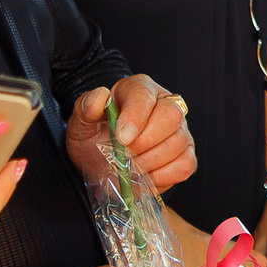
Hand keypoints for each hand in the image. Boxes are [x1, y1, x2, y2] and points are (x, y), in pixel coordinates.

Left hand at [68, 75, 195, 192]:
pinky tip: (145, 176)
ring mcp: (180, 129)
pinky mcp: (186, 153)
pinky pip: (185, 165)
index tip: (121, 138)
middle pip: (171, 116)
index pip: (144, 96)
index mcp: (139, 89)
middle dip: (145, 141)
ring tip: (130, 167)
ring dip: (150, 162)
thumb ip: (86, 107)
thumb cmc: (94, 135)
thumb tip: (99, 97)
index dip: (135, 118)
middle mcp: (165, 105)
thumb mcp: (81, 122)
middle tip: (124, 154)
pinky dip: (163, 176)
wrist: (99, 156)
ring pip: (178, 143)